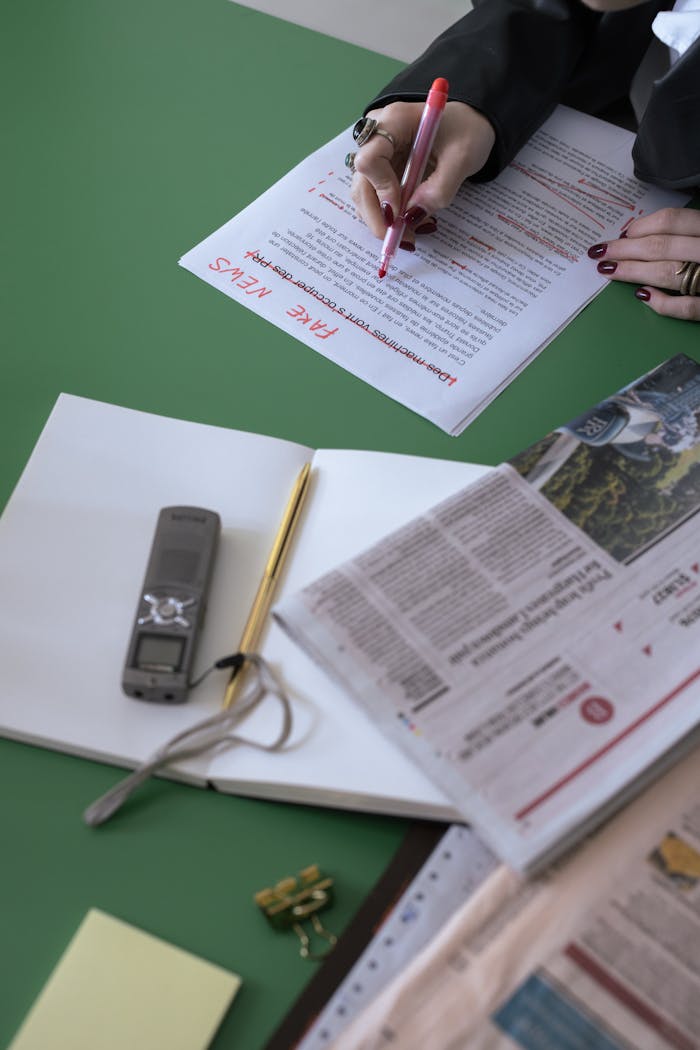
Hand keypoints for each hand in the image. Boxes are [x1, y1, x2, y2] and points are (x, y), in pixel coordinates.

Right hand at [350, 100, 494, 246]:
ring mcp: (378, 153)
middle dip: (377, 216)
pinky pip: (376, 196)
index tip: (399, 211)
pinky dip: (389, 215)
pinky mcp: (383, 168)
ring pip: (364, 193)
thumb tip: (411, 218)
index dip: (381, 189)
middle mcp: (379, 135)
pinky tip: (409, 223)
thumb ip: (439, 189)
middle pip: (361, 182)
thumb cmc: (469, 130)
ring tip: (409, 234)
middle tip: (399, 239)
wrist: (471, 123)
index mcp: (396, 121)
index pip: (370, 159)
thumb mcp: (463, 158)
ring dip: (382, 220)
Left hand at [588, 208, 699, 321]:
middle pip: (662, 246)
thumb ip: (692, 230)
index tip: (620, 234)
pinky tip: (643, 297)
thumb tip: (646, 234)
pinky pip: (688, 308)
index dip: (641, 227)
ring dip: (634, 273)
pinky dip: (664, 304)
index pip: (672, 221)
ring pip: (668, 274)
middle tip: (600, 253)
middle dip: (626, 250)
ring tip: (610, 272)